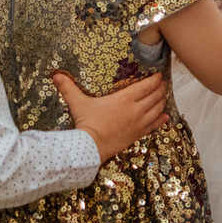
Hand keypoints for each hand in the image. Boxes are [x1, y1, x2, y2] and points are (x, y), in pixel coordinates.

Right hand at [54, 70, 170, 161]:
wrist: (91, 147)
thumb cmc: (86, 123)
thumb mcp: (78, 103)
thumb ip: (69, 88)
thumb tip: (56, 75)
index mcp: (125, 99)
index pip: (147, 86)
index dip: (155, 79)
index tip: (158, 75)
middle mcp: (136, 109)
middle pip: (155, 96)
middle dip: (161, 88)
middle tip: (162, 84)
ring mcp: (139, 122)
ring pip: (158, 109)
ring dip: (162, 101)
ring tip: (163, 96)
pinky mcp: (139, 134)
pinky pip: (154, 125)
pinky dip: (161, 119)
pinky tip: (165, 116)